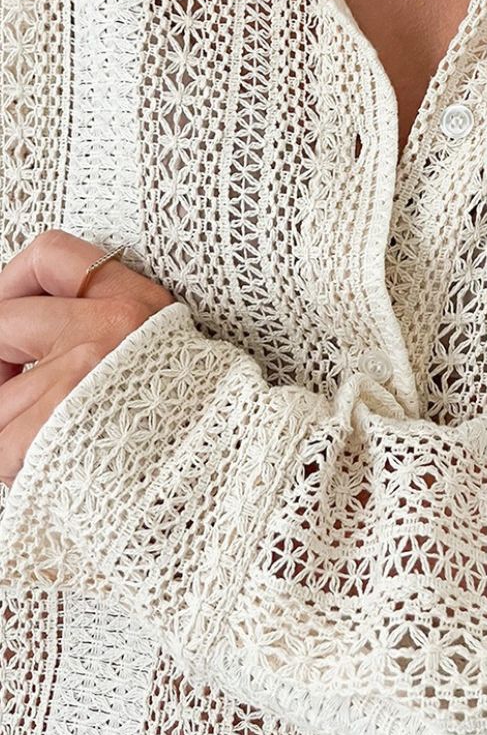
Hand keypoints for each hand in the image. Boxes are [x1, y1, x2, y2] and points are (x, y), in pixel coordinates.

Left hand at [0, 229, 175, 486]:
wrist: (217, 480)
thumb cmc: (180, 426)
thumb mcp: (154, 350)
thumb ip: (95, 322)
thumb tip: (14, 320)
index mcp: (136, 305)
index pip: (51, 254)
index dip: (13, 282)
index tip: (10, 310)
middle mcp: (111, 329)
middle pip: (3, 319)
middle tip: (14, 386)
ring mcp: (80, 377)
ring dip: (12, 425)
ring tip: (53, 442)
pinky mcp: (54, 429)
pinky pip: (1, 441)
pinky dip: (14, 461)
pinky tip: (52, 465)